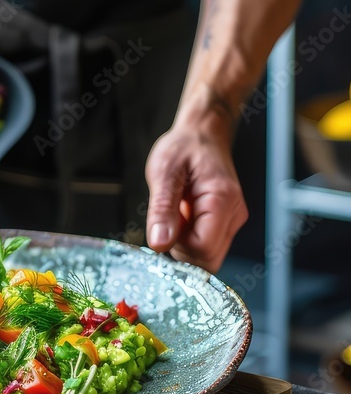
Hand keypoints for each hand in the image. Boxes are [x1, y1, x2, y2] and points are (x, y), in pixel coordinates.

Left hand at [145, 120, 247, 272]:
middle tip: (168, 221)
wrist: (202, 133)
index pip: (203, 250)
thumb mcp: (164, 174)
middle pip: (208, 259)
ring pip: (207, 256)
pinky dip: (190, 239)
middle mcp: (234, 214)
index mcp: (222, 200)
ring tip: (177, 214)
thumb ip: (162, 211)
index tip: (165, 227)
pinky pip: (208, 245)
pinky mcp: (226, 223)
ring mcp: (232, 220)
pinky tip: (183, 217)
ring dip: (185, 245)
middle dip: (182, 250)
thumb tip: (159, 243)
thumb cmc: (184, 147)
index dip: (178, 247)